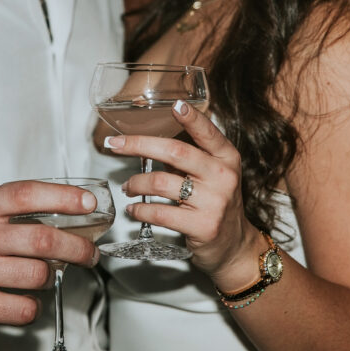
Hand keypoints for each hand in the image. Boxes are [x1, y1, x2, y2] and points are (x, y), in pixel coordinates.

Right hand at [0, 181, 99, 332]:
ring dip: (49, 276)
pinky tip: (21, 300)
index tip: (89, 204)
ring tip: (44, 275)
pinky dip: (30, 306)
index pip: (27, 194)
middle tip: (89, 252)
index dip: (64, 198)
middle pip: (44, 239)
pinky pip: (21, 308)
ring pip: (37, 275)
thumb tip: (47, 212)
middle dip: (77, 247)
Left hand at [104, 101, 259, 282]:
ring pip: (160, 183)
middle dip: (139, 145)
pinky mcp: (202, 226)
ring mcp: (214, 202)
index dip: (192, 118)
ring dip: (135, 183)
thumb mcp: (212, 174)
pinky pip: (160, 213)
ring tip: (128, 186)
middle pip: (175, 152)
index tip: (175, 105)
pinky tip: (134, 209)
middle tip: (115, 145)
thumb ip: (188, 156)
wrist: (234, 245)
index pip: (208, 133)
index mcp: (226, 157)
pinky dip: (140, 210)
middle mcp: (223, 176)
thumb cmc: (215, 203)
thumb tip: (148, 138)